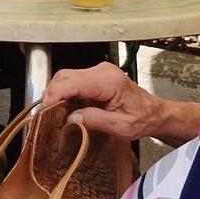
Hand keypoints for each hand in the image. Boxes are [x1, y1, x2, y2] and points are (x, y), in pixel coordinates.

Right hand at [43, 62, 199, 144]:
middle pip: (65, 76)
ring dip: (57, 92)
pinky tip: (64, 106)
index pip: (73, 83)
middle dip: (52, 94)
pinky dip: (65, 91)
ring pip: (67, 76)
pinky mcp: (96, 75)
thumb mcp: (121, 127)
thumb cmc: (142, 119)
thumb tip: (71, 118)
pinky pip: (74, 79)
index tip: (45, 109)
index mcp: (109, 82)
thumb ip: (95, 120)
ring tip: (53, 111)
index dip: (55, 95)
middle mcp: (103, 71)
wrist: (155, 113)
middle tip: (45, 113)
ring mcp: (99, 71)